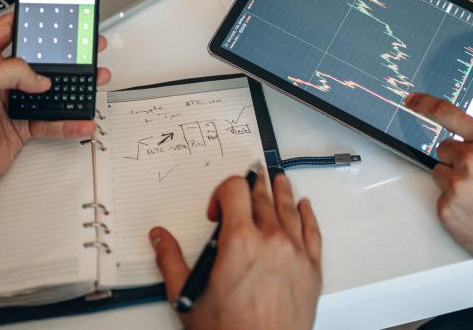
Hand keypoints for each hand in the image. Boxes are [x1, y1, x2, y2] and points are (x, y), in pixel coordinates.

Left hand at [0, 13, 111, 190]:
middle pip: (42, 60)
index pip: (10, 29)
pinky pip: (53, 120)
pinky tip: (81, 120)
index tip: (54, 16)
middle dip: (67, 54)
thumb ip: (12, 71)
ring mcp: (16, 101)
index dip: (31, 20)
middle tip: (87, 47)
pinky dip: (69, 122)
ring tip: (95, 80)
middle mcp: (2, 78)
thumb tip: (40, 78)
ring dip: (76, 86)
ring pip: (53, 90)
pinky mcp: (24, 124)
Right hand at [149, 170, 321, 329]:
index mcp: (240, 241)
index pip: (235, 190)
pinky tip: (305, 207)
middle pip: (262, 198)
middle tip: (252, 177)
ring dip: (282, 192)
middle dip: (253, 187)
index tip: (218, 210)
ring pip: (289, 209)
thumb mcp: (189, 296)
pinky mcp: (312, 269)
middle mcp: (271, 240)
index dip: (223, 191)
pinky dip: (308, 216)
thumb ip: (171, 260)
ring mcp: (295, 253)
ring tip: (279, 180)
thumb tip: (160, 238)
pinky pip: (312, 232)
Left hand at [404, 93, 472, 272]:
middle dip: (457, 159)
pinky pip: (440, 198)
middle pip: (443, 149)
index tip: (413, 100)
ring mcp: (454, 185)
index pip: (447, 114)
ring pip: (440, 173)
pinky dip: (454, 204)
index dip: (425, 104)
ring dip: (453, 182)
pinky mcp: (445, 208)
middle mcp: (468, 160)